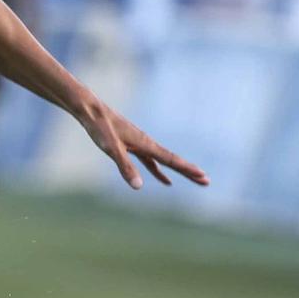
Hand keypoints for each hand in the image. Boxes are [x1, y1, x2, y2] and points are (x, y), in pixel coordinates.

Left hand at [75, 98, 207, 190]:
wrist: (92, 110)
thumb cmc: (101, 128)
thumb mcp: (111, 149)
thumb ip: (125, 167)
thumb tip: (138, 187)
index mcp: (146, 144)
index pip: (171, 160)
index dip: (186, 169)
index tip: (202, 176)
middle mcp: (147, 143)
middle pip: (173, 161)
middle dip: (189, 171)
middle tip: (206, 181)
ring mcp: (141, 145)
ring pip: (164, 161)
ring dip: (178, 171)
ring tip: (194, 179)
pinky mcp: (132, 146)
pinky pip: (151, 162)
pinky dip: (159, 171)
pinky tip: (165, 180)